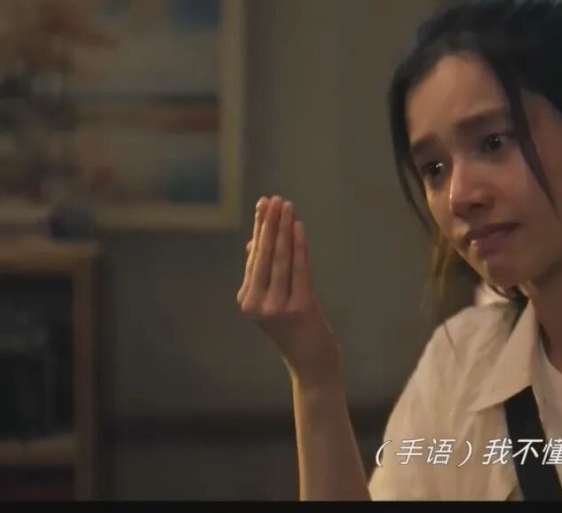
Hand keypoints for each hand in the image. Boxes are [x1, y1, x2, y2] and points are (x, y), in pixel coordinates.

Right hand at [237, 196, 340, 387]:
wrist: (312, 363)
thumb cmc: (296, 330)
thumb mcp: (275, 301)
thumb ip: (264, 273)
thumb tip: (254, 242)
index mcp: (247, 300)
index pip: (255, 256)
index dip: (260, 228)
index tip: (264, 204)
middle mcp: (257, 303)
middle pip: (264, 255)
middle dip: (270, 224)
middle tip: (275, 199)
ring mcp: (277, 306)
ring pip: (280, 259)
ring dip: (283, 229)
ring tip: (286, 206)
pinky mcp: (299, 307)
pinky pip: (298, 269)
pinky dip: (298, 246)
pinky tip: (298, 227)